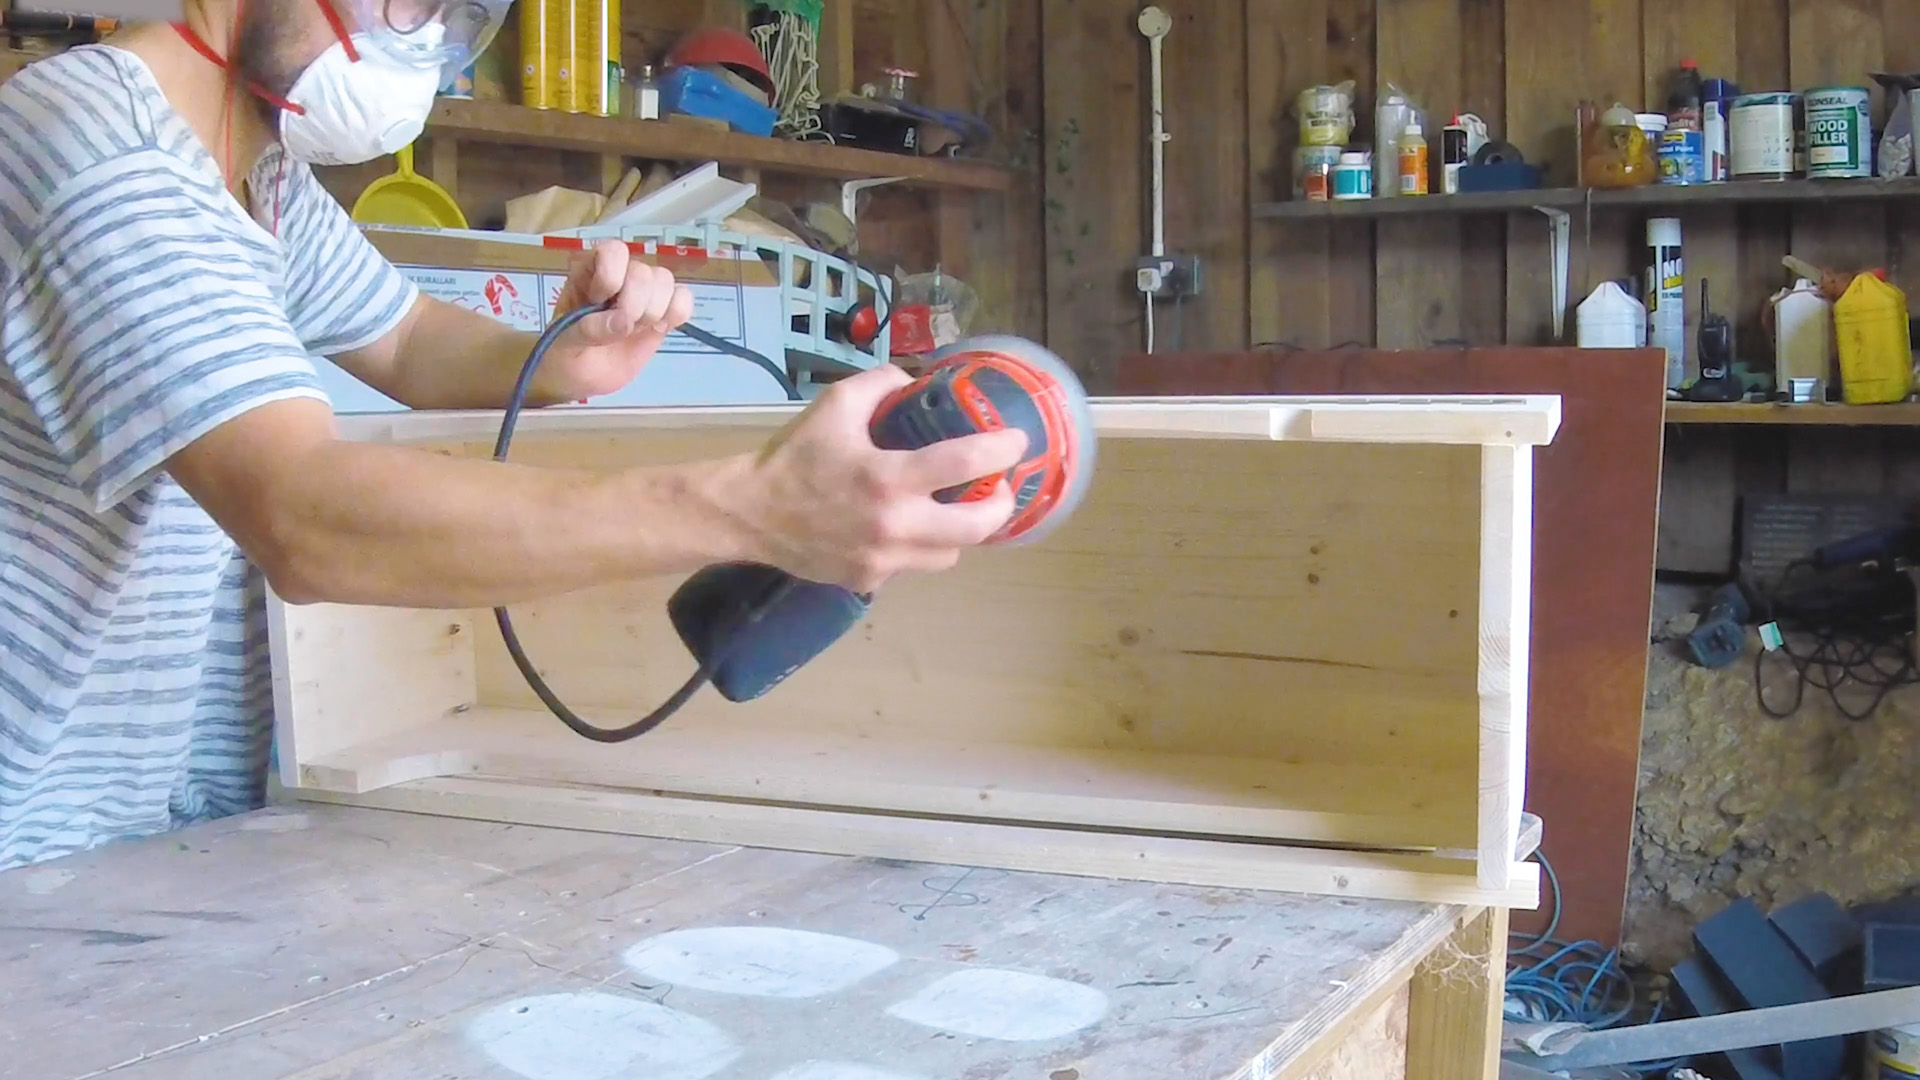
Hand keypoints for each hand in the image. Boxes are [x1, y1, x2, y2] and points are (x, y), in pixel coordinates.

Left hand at [541, 240, 695, 399]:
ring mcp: (644, 292)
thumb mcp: (562, 343)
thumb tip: (624, 322)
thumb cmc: (564, 353)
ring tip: (636, 331)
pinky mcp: (663, 312)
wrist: (579, 377)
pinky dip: (677, 314)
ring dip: (654, 311)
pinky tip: (659, 328)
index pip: (613, 251)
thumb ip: (588, 330)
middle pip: (644, 272)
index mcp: (589, 270)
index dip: (611, 277)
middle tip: (621, 329)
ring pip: (666, 281)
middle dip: (635, 306)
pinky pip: (684, 299)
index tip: (598, 303)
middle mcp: (620, 274)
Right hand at [726, 364, 1030, 592]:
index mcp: (887, 478)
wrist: (749, 513)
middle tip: (998, 488)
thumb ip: (883, 384)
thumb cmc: (794, 456)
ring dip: (959, 531)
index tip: (1017, 441)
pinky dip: (918, 546)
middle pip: (975, 529)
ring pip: (949, 554)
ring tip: (952, 508)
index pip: (965, 464)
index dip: (1001, 450)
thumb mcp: (836, 403)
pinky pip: (912, 566)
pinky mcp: (869, 581)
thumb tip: (917, 381)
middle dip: (998, 507)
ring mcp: (883, 561)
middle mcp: (893, 526)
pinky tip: (904, 527)